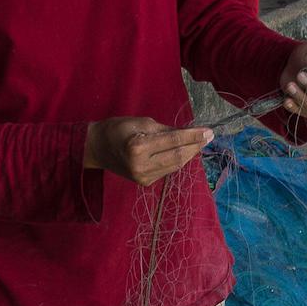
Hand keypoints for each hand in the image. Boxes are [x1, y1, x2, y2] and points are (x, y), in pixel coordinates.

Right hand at [85, 117, 212, 185]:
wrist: (97, 148)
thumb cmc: (117, 129)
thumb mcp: (142, 122)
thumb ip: (166, 130)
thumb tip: (190, 133)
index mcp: (137, 147)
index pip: (173, 141)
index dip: (193, 136)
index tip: (209, 131)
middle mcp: (141, 166)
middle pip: (177, 157)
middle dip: (196, 146)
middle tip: (210, 136)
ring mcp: (143, 177)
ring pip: (175, 166)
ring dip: (190, 154)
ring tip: (201, 142)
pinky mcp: (145, 182)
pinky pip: (167, 170)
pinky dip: (178, 160)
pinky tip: (186, 151)